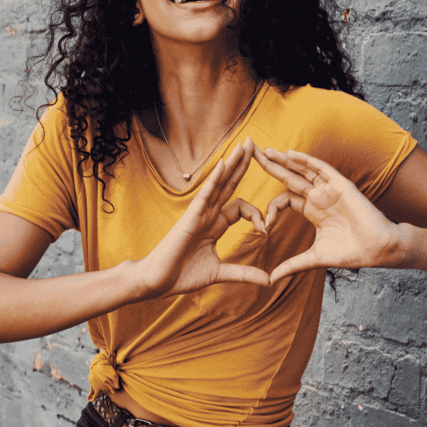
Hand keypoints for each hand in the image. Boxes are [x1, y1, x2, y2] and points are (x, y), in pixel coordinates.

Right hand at [136, 138, 268, 299]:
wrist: (157, 282)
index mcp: (216, 225)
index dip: (257, 215)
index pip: (242, 208)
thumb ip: (244, 273)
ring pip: (220, 182)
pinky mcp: (191, 216)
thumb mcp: (220, 273)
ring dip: (233, 163)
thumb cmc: (182, 275)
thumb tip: (268, 280)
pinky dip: (215, 178)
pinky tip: (224, 163)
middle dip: (243, 164)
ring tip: (246, 144)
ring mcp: (200, 213)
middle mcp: (209, 214)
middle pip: (230, 183)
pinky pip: (206, 193)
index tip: (266, 231)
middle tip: (255, 143)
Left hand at [253, 146, 401, 282]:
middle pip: (288, 177)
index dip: (271, 209)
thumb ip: (292, 265)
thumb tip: (270, 280)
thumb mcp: (314, 258)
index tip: (264, 226)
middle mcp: (318, 196)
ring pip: (302, 169)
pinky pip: (320, 168)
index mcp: (311, 210)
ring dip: (283, 159)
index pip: (284, 199)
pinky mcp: (340, 185)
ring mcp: (328, 189)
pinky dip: (305, 160)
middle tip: (250, 153)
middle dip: (269, 166)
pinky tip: (288, 154)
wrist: (377, 250)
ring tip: (264, 150)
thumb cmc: (351, 252)